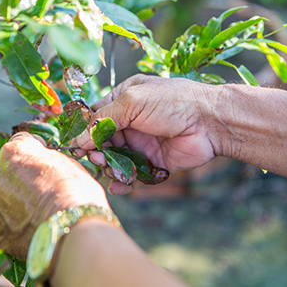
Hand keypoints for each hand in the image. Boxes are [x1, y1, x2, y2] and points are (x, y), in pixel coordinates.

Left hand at [0, 132, 109, 260]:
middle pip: (4, 171)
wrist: (75, 229)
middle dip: (18, 177)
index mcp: (14, 152)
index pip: (19, 143)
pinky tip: (25, 228)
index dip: (33, 151)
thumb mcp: (67, 162)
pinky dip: (7, 226)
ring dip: (11, 201)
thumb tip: (44, 164)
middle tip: (40, 188)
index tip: (44, 160)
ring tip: (35, 212)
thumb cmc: (76, 192)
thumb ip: (46, 160)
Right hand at [75, 74, 217, 194]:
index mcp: (124, 101)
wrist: (210, 122)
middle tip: (98, 158)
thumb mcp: (132, 101)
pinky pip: (131, 175)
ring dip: (108, 167)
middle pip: (101, 141)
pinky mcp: (151, 163)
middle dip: (96, 151)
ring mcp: (141, 143)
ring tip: (110, 169)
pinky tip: (118, 186)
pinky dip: (122, 182)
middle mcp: (130, 122)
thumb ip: (103, 119)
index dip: (85, 132)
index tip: (76, 145)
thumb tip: (79, 138)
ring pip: (114, 160)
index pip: (96, 117)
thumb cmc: (171, 102)